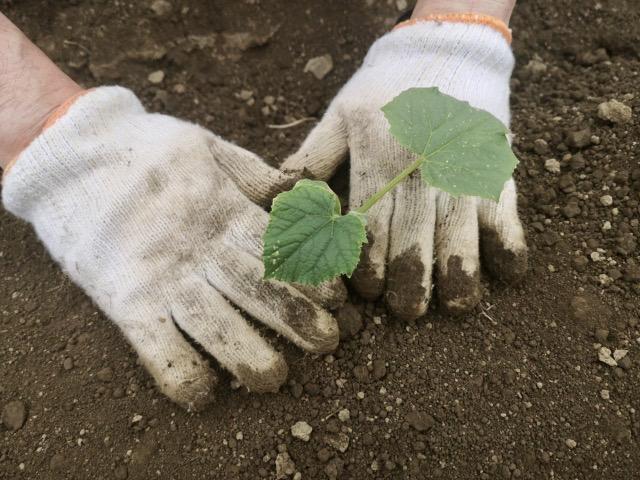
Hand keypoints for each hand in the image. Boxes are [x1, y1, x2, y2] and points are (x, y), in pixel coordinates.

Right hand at [2, 87, 345, 409]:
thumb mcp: (208, 147)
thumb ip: (253, 173)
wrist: (74, 157)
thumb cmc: (146, 150)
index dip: (310, 278)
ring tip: (275, 379)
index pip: (279, 252)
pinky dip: (181, 374)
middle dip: (297, 320)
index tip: (337, 299)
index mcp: (224, 215)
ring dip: (249, 355)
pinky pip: (157, 347)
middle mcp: (200, 251)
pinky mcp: (127, 302)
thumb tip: (297, 192)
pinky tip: (203, 395)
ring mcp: (163, 279)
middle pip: (257, 291)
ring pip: (217, 326)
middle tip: (329, 343)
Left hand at [282, 18, 526, 319]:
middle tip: (407, 311)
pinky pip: (507, 207)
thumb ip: (312, 157)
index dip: (368, 263)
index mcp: (376, 157)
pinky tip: (509, 272)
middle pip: (413, 237)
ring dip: (459, 273)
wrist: (445, 44)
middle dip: (410, 280)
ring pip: (460, 231)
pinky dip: (510, 242)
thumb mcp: (339, 112)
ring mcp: (461, 166)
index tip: (368, 292)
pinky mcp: (494, 163)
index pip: (369, 224)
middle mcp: (420, 168)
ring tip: (455, 306)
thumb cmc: (385, 85)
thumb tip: (281, 198)